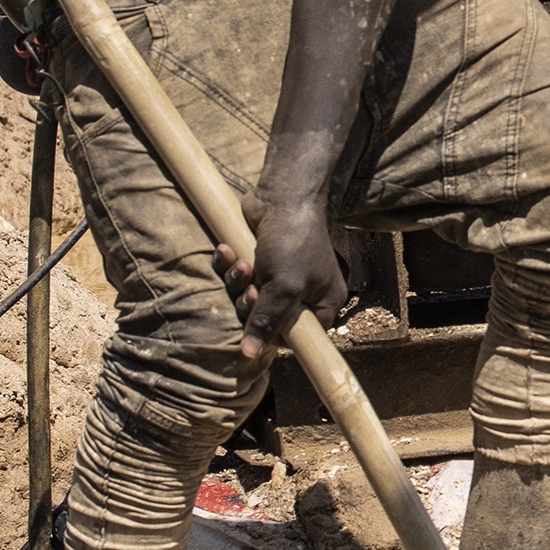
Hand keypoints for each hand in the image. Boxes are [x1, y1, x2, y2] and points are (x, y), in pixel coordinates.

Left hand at [216, 191, 347, 367]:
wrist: (284, 193)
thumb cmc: (294, 239)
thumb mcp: (284, 287)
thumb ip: (267, 321)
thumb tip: (250, 355)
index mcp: (322, 302)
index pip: (296, 337)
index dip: (273, 335)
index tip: (258, 326)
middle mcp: (303, 292)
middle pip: (267, 319)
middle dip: (250, 304)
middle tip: (251, 289)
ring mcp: (281, 275)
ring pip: (249, 297)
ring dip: (238, 282)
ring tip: (241, 263)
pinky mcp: (260, 260)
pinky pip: (239, 276)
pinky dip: (230, 266)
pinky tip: (226, 251)